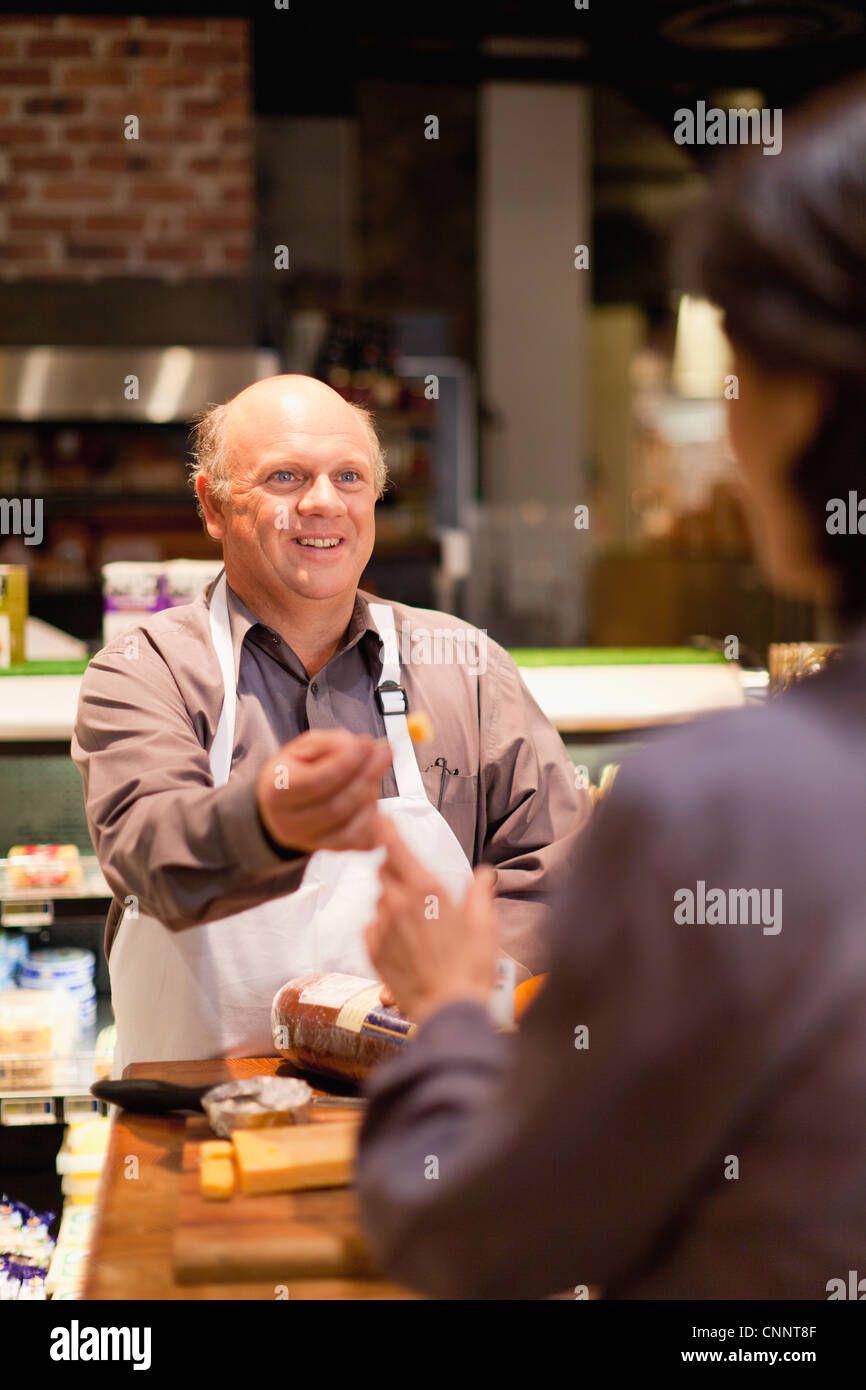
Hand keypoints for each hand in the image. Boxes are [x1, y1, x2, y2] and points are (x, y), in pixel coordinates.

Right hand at [256, 728, 391, 852]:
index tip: (367, 743)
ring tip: (375, 770)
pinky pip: (361, 840)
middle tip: (385, 751)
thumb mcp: (307, 746)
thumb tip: (366, 746)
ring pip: (351, 826)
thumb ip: (333, 743)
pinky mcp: (332, 850)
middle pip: (336, 807)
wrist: (289, 801)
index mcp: (274, 792)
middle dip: (366, 776)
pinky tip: (372, 794)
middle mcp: (288, 824)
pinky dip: (374, 817)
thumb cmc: (299, 768)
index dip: (344, 764)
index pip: (314, 783)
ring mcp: (309, 842)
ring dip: (371, 795)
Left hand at [366, 816, 498, 1023]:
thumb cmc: (472, 966)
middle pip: (385, 870)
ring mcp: (382, 927)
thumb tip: (483, 874)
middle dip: (395, 868)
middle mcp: (398, 902)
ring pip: (380, 900)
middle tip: (415, 882)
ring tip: (419, 924)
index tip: (379, 815)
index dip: (385, 828)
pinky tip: (406, 943)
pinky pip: (373, 927)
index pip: (395, 847)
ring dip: (393, 902)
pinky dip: (385, 927)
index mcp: (426, 889)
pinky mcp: (373, 950)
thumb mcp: (485, 924)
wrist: (448, 1009)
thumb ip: (480, 893)